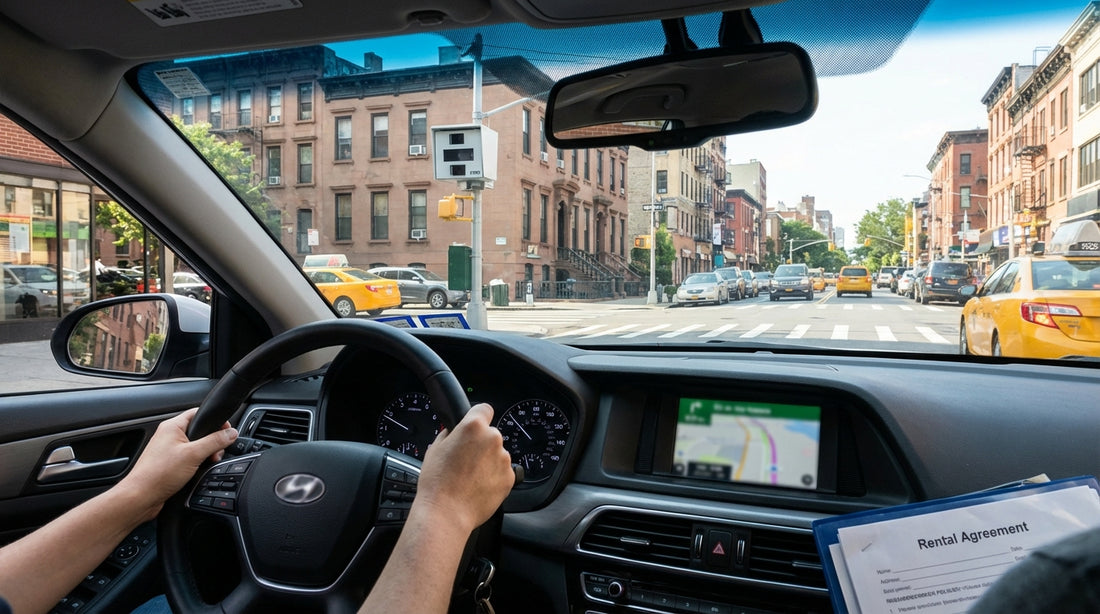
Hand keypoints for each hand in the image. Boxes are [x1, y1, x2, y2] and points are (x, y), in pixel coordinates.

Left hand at [118, 408, 237, 519]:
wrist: (141, 497)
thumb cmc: (158, 474)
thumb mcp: (194, 454)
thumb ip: (215, 441)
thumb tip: (231, 433)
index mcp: (172, 426)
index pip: (198, 413)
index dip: (215, 420)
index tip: (227, 431)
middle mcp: (169, 436)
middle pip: (199, 431)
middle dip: (212, 441)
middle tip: (216, 452)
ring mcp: (168, 450)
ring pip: (195, 446)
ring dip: (205, 454)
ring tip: (206, 464)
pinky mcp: (169, 464)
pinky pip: (189, 458)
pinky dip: (197, 463)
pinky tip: (197, 472)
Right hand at [413, 403, 513, 533]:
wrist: (447, 513)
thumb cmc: (437, 483)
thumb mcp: (435, 448)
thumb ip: (450, 434)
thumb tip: (456, 431)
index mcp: (473, 427)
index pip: (484, 409)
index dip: (477, 417)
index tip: (474, 426)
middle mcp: (493, 439)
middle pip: (490, 435)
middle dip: (480, 444)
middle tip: (465, 460)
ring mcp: (504, 458)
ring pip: (497, 454)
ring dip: (488, 461)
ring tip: (470, 477)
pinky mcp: (510, 477)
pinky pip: (503, 471)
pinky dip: (494, 476)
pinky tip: (478, 486)